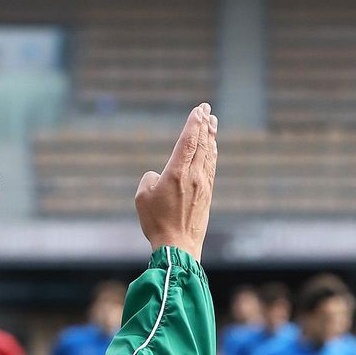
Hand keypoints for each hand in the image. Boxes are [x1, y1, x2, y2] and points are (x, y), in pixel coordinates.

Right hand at [135, 103, 217, 259]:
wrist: (178, 245)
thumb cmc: (156, 222)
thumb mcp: (142, 196)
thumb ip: (150, 178)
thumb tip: (160, 175)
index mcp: (176, 172)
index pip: (188, 141)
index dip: (194, 123)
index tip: (199, 110)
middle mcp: (193, 176)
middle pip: (202, 144)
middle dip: (204, 124)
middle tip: (207, 109)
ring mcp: (203, 185)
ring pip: (209, 154)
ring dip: (210, 136)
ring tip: (213, 122)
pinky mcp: (207, 195)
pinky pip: (211, 168)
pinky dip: (212, 154)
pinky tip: (212, 148)